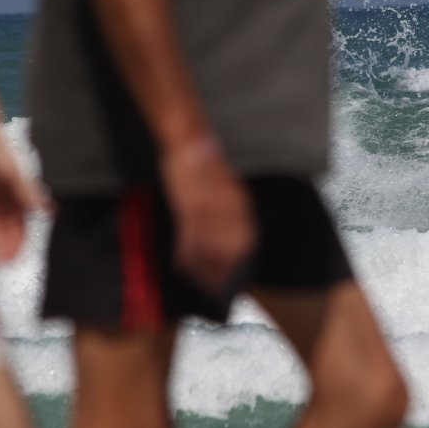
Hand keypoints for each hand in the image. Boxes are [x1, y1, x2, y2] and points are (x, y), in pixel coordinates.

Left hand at [0, 124, 41, 262]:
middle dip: (4, 247)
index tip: (16, 257)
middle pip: (6, 230)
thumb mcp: (11, 171)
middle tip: (0, 265)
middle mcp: (5, 202)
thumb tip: (46, 209)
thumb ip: (26, 191)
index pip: (22, 224)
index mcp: (19, 196)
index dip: (20, 241)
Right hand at [159, 137, 255, 293]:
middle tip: (216, 288)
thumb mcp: (227, 186)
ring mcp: (206, 209)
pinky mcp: (186, 207)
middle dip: (222, 272)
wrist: (189, 140)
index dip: (238, 262)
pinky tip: (182, 266)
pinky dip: (186, 255)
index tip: (233, 276)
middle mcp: (227, 209)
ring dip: (203, 269)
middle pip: (228, 251)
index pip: (246, 241)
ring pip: (207, 249)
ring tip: (199, 283)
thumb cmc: (206, 162)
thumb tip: (231, 232)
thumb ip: (231, 208)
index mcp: (240, 202)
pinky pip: (187, 239)